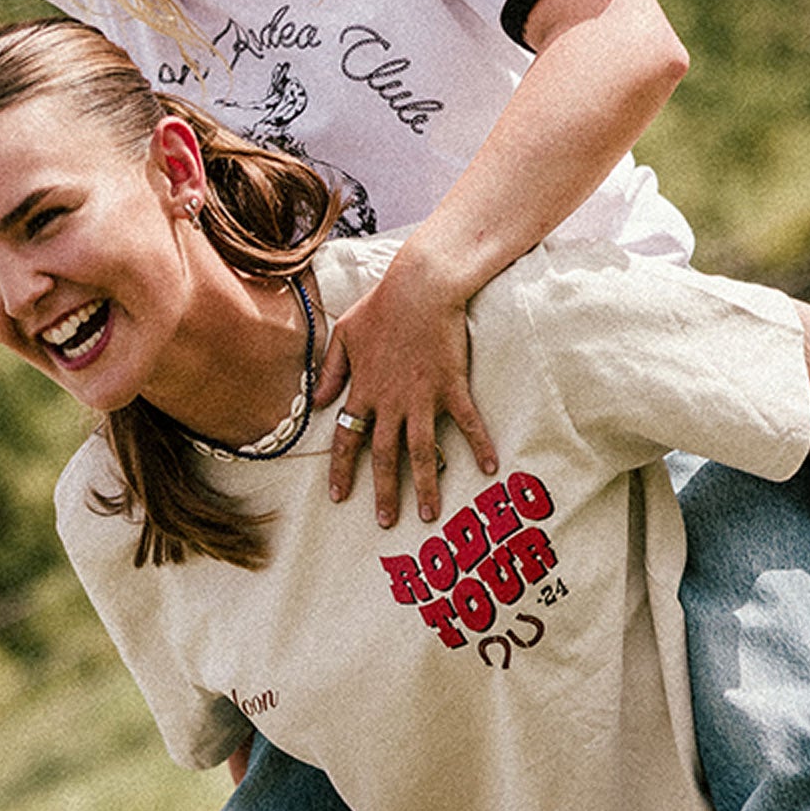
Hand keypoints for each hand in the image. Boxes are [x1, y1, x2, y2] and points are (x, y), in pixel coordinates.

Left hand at [316, 246, 495, 526]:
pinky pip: (467, 422)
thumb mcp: (344, 335)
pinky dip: (479, 445)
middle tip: (387, 522)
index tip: (338, 497)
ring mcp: (422, 396)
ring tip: (431, 514)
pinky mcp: (452, 386)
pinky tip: (489, 468)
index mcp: (364, 390)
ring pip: (422, 451)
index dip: (342, 470)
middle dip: (385, 492)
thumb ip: (330, 371)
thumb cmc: (381, 306)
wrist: (420, 287)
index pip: (347, 438)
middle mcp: (391, 401)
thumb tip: (320, 402)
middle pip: (385, 456)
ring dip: (426, 485)